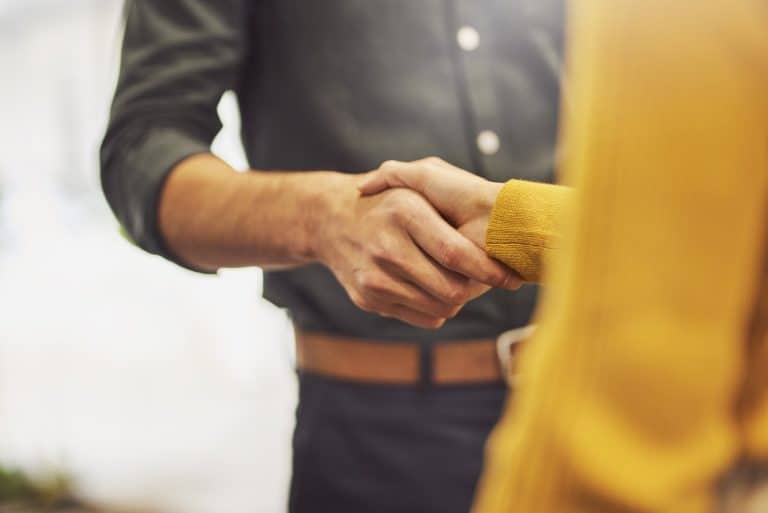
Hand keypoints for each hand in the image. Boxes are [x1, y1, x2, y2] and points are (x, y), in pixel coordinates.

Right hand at [312, 172, 519, 328]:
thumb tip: (497, 224)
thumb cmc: (389, 199)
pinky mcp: (369, 300)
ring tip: (462, 280)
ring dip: (459, 299)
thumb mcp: (416, 181)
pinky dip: (438, 308)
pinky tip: (435, 287)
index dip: (489, 270)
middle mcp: (387, 248)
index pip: (455, 253)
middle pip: (451, 290)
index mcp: (404, 212)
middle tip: (489, 280)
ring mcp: (375, 278)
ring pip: (441, 309)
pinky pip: (424, 318)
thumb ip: (453, 191)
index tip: (512, 277)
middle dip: (478, 289)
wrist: (330, 219)